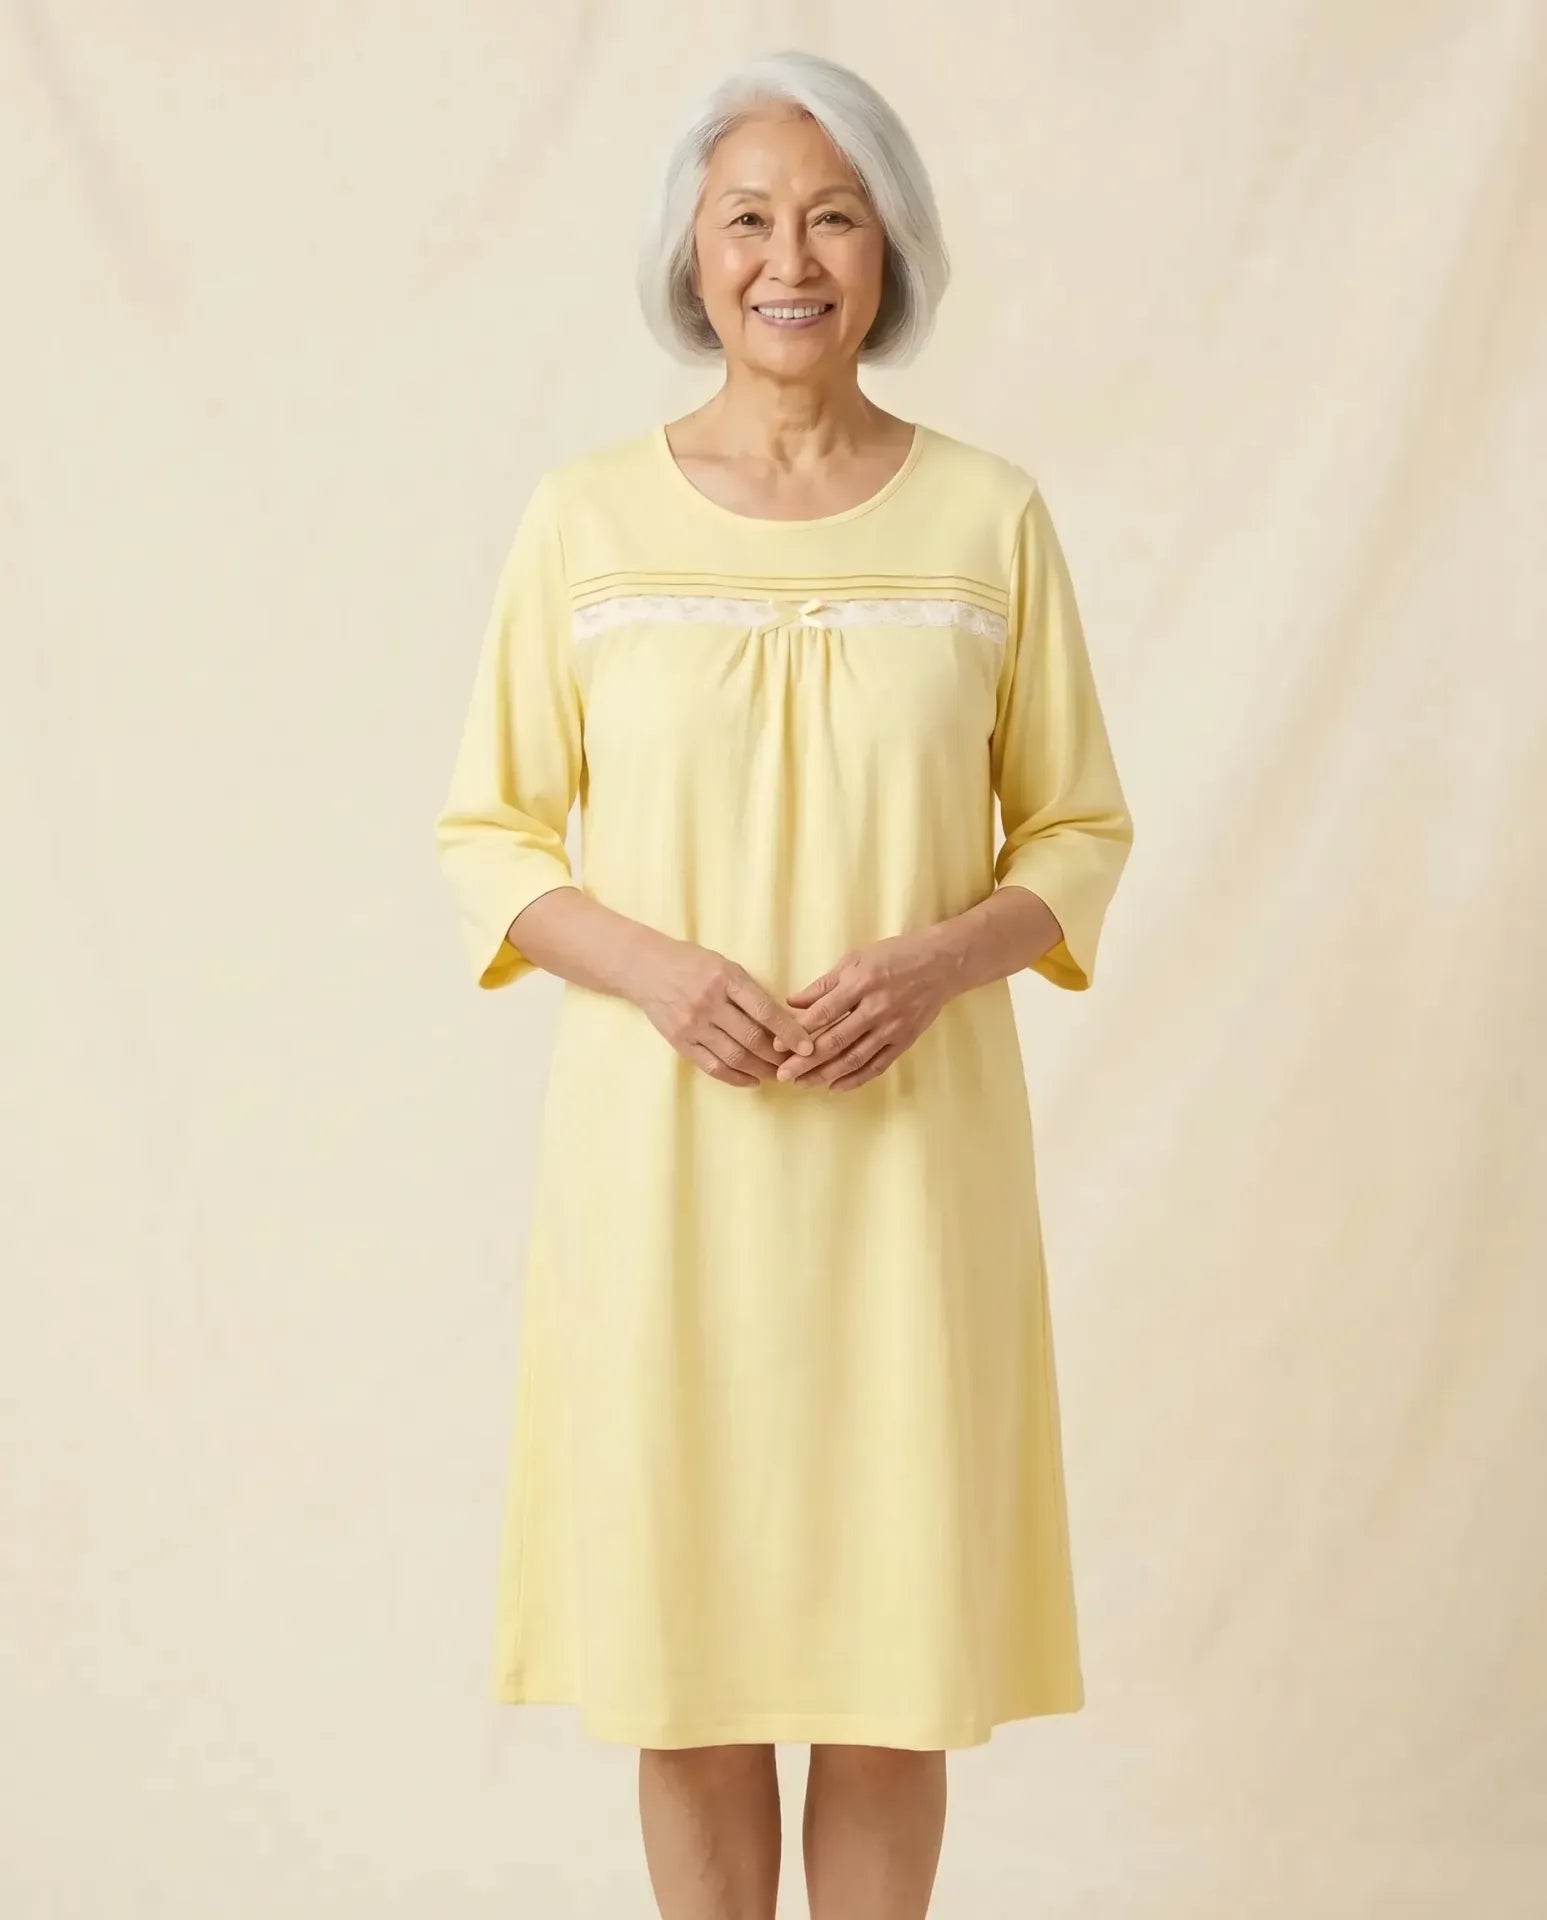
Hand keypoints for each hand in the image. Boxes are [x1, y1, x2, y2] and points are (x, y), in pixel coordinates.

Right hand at [634, 937, 816, 1086]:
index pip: (766, 1011)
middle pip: (752, 1039)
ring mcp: (692, 1025)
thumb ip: (750, 992)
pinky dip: (736, 1077)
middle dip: (779, 1056)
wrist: (645, 968)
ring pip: (735, 1057)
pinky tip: (752, 1079)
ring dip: (762, 1070)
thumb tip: (786, 1021)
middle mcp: (709, 1002)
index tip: (809, 1047)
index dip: (790, 1033)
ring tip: (778, 1074)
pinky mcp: (680, 1042)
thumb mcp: (726, 966)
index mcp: (726, 978)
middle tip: (796, 1064)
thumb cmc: (692, 963)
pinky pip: (713, 1067)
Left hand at [773, 931, 952, 1091]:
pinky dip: (855, 1079)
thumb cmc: (894, 956)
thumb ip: (823, 984)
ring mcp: (892, 1028)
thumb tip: (791, 1002)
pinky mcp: (904, 1041)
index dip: (798, 1032)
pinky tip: (835, 1087)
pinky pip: (877, 1066)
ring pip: (853, 1058)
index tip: (777, 1046)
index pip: (822, 1014)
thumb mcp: (855, 960)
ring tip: (803, 1083)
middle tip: (783, 1075)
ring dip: (825, 1074)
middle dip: (805, 1061)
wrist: (942, 964)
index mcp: (861, 983)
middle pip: (834, 1041)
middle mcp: (876, 1008)